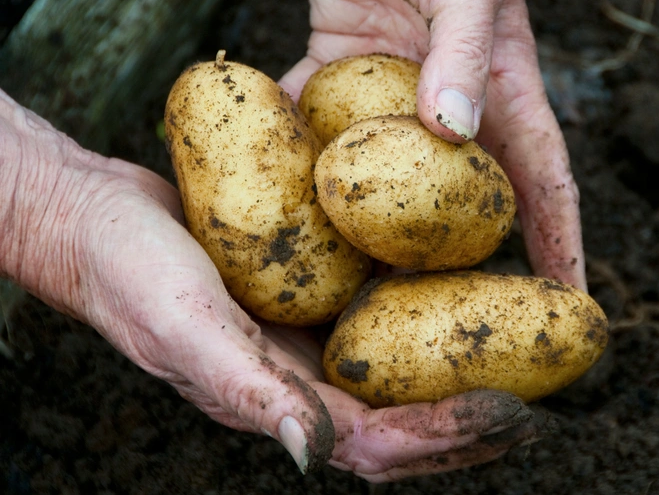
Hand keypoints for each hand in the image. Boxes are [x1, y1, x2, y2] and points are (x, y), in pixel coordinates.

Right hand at [1, 90, 547, 480]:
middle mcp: (305, 375)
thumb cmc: (129, 275)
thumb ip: (248, 391)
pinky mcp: (309, 288)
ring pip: (401, 359)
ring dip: (461, 354)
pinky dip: (420, 297)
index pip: (383, 443)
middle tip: (543, 388)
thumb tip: (318, 454)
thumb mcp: (183, 328)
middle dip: (475, 409)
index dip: (449, 435)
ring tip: (524, 333)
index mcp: (282, 404)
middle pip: (408, 411)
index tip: (514, 413)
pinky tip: (459, 265)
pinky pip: (376, 301)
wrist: (102, 218)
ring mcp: (309, 332)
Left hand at [280, 0, 585, 289]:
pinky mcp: (336, 66)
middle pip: (456, 197)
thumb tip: (455, 131)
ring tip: (350, 283)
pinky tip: (276, 195)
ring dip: (366, 225)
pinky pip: (315, 122)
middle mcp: (444, 100)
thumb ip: (461, 48)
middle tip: (446, 321)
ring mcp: (387, 90)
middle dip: (457, 258)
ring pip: (381, 174)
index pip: (540, 178)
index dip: (557, 241)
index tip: (562, 303)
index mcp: (497, 85)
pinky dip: (296, 154)